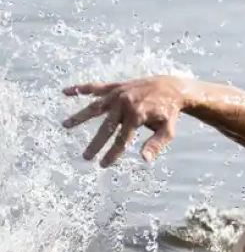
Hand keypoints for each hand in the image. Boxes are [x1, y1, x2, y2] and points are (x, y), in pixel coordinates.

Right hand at [61, 75, 188, 166]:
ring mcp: (118, 94)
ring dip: (79, 116)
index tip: (103, 164)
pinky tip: (66, 92)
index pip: (121, 139)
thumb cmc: (169, 112)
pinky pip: (95, 87)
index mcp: (137, 115)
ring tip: (65, 125)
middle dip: (96, 144)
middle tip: (85, 157)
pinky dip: (80, 89)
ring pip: (95, 107)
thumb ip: (156, 144)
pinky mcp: (116, 86)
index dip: (112, 153)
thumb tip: (145, 160)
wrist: (172, 88)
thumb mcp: (168, 130)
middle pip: (106, 127)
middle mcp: (124, 104)